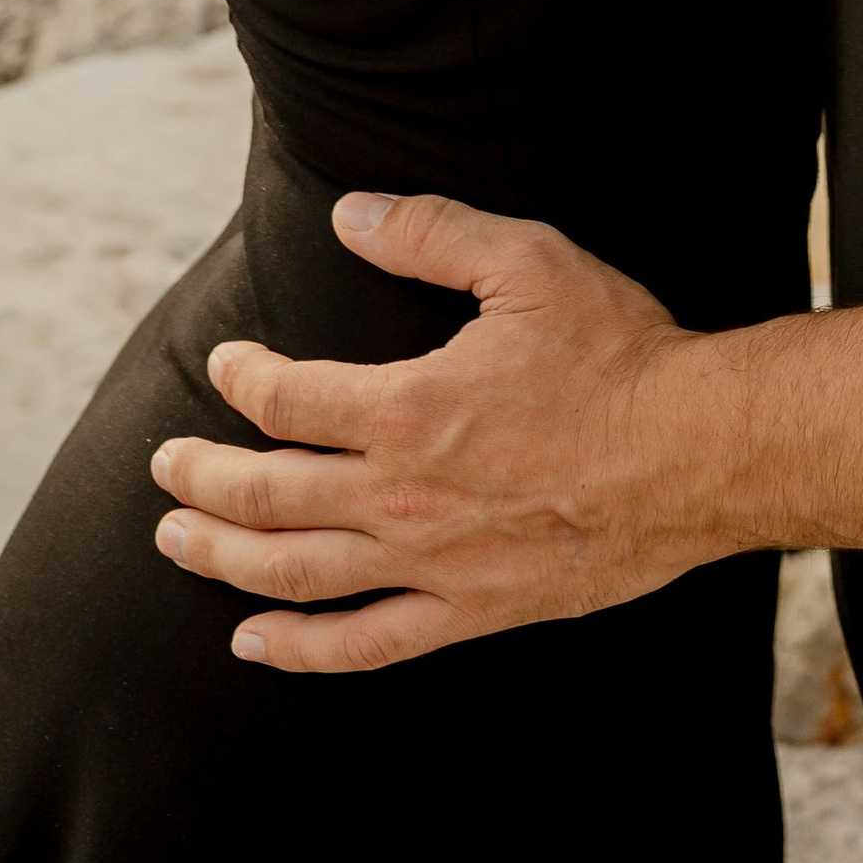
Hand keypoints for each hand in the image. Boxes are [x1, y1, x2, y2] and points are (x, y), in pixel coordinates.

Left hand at [147, 192, 710, 673]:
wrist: (697, 452)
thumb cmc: (619, 351)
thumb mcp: (528, 261)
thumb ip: (429, 231)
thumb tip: (348, 213)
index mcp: (408, 407)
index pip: (287, 398)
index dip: (242, 378)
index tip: (226, 362)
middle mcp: (402, 496)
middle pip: (267, 493)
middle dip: (203, 475)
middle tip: (165, 462)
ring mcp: (431, 565)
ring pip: (294, 573)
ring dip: (222, 557)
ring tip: (174, 539)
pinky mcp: (469, 611)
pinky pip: (363, 645)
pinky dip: (297, 649)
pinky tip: (254, 642)